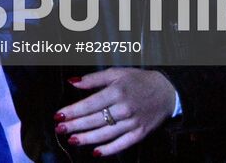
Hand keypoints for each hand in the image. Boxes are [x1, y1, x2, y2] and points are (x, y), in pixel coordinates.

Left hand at [55, 68, 176, 155]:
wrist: (167, 91)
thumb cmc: (138, 80)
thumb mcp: (116, 73)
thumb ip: (93, 79)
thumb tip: (72, 82)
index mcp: (116, 92)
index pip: (89, 104)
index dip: (73, 111)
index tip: (58, 115)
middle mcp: (124, 108)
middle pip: (95, 120)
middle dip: (75, 125)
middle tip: (60, 129)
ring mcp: (132, 123)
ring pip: (106, 134)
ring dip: (87, 139)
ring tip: (72, 140)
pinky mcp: (140, 133)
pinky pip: (122, 144)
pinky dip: (109, 149)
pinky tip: (95, 152)